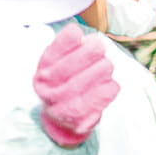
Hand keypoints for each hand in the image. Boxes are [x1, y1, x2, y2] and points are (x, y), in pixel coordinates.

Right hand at [32, 25, 119, 146]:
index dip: (64, 42)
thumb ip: (71, 50)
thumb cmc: (68, 84)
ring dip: (99, 71)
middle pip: (67, 69)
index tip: (78, 33)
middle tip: (99, 48)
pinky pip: (93, 103)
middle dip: (87, 54)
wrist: (64, 121)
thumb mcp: (62, 65)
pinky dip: (106, 90)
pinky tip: (112, 84)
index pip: (51, 55)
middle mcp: (47, 89)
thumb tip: (85, 36)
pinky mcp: (77, 120)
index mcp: (43, 71)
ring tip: (107, 65)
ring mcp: (60, 106)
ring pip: (79, 85)